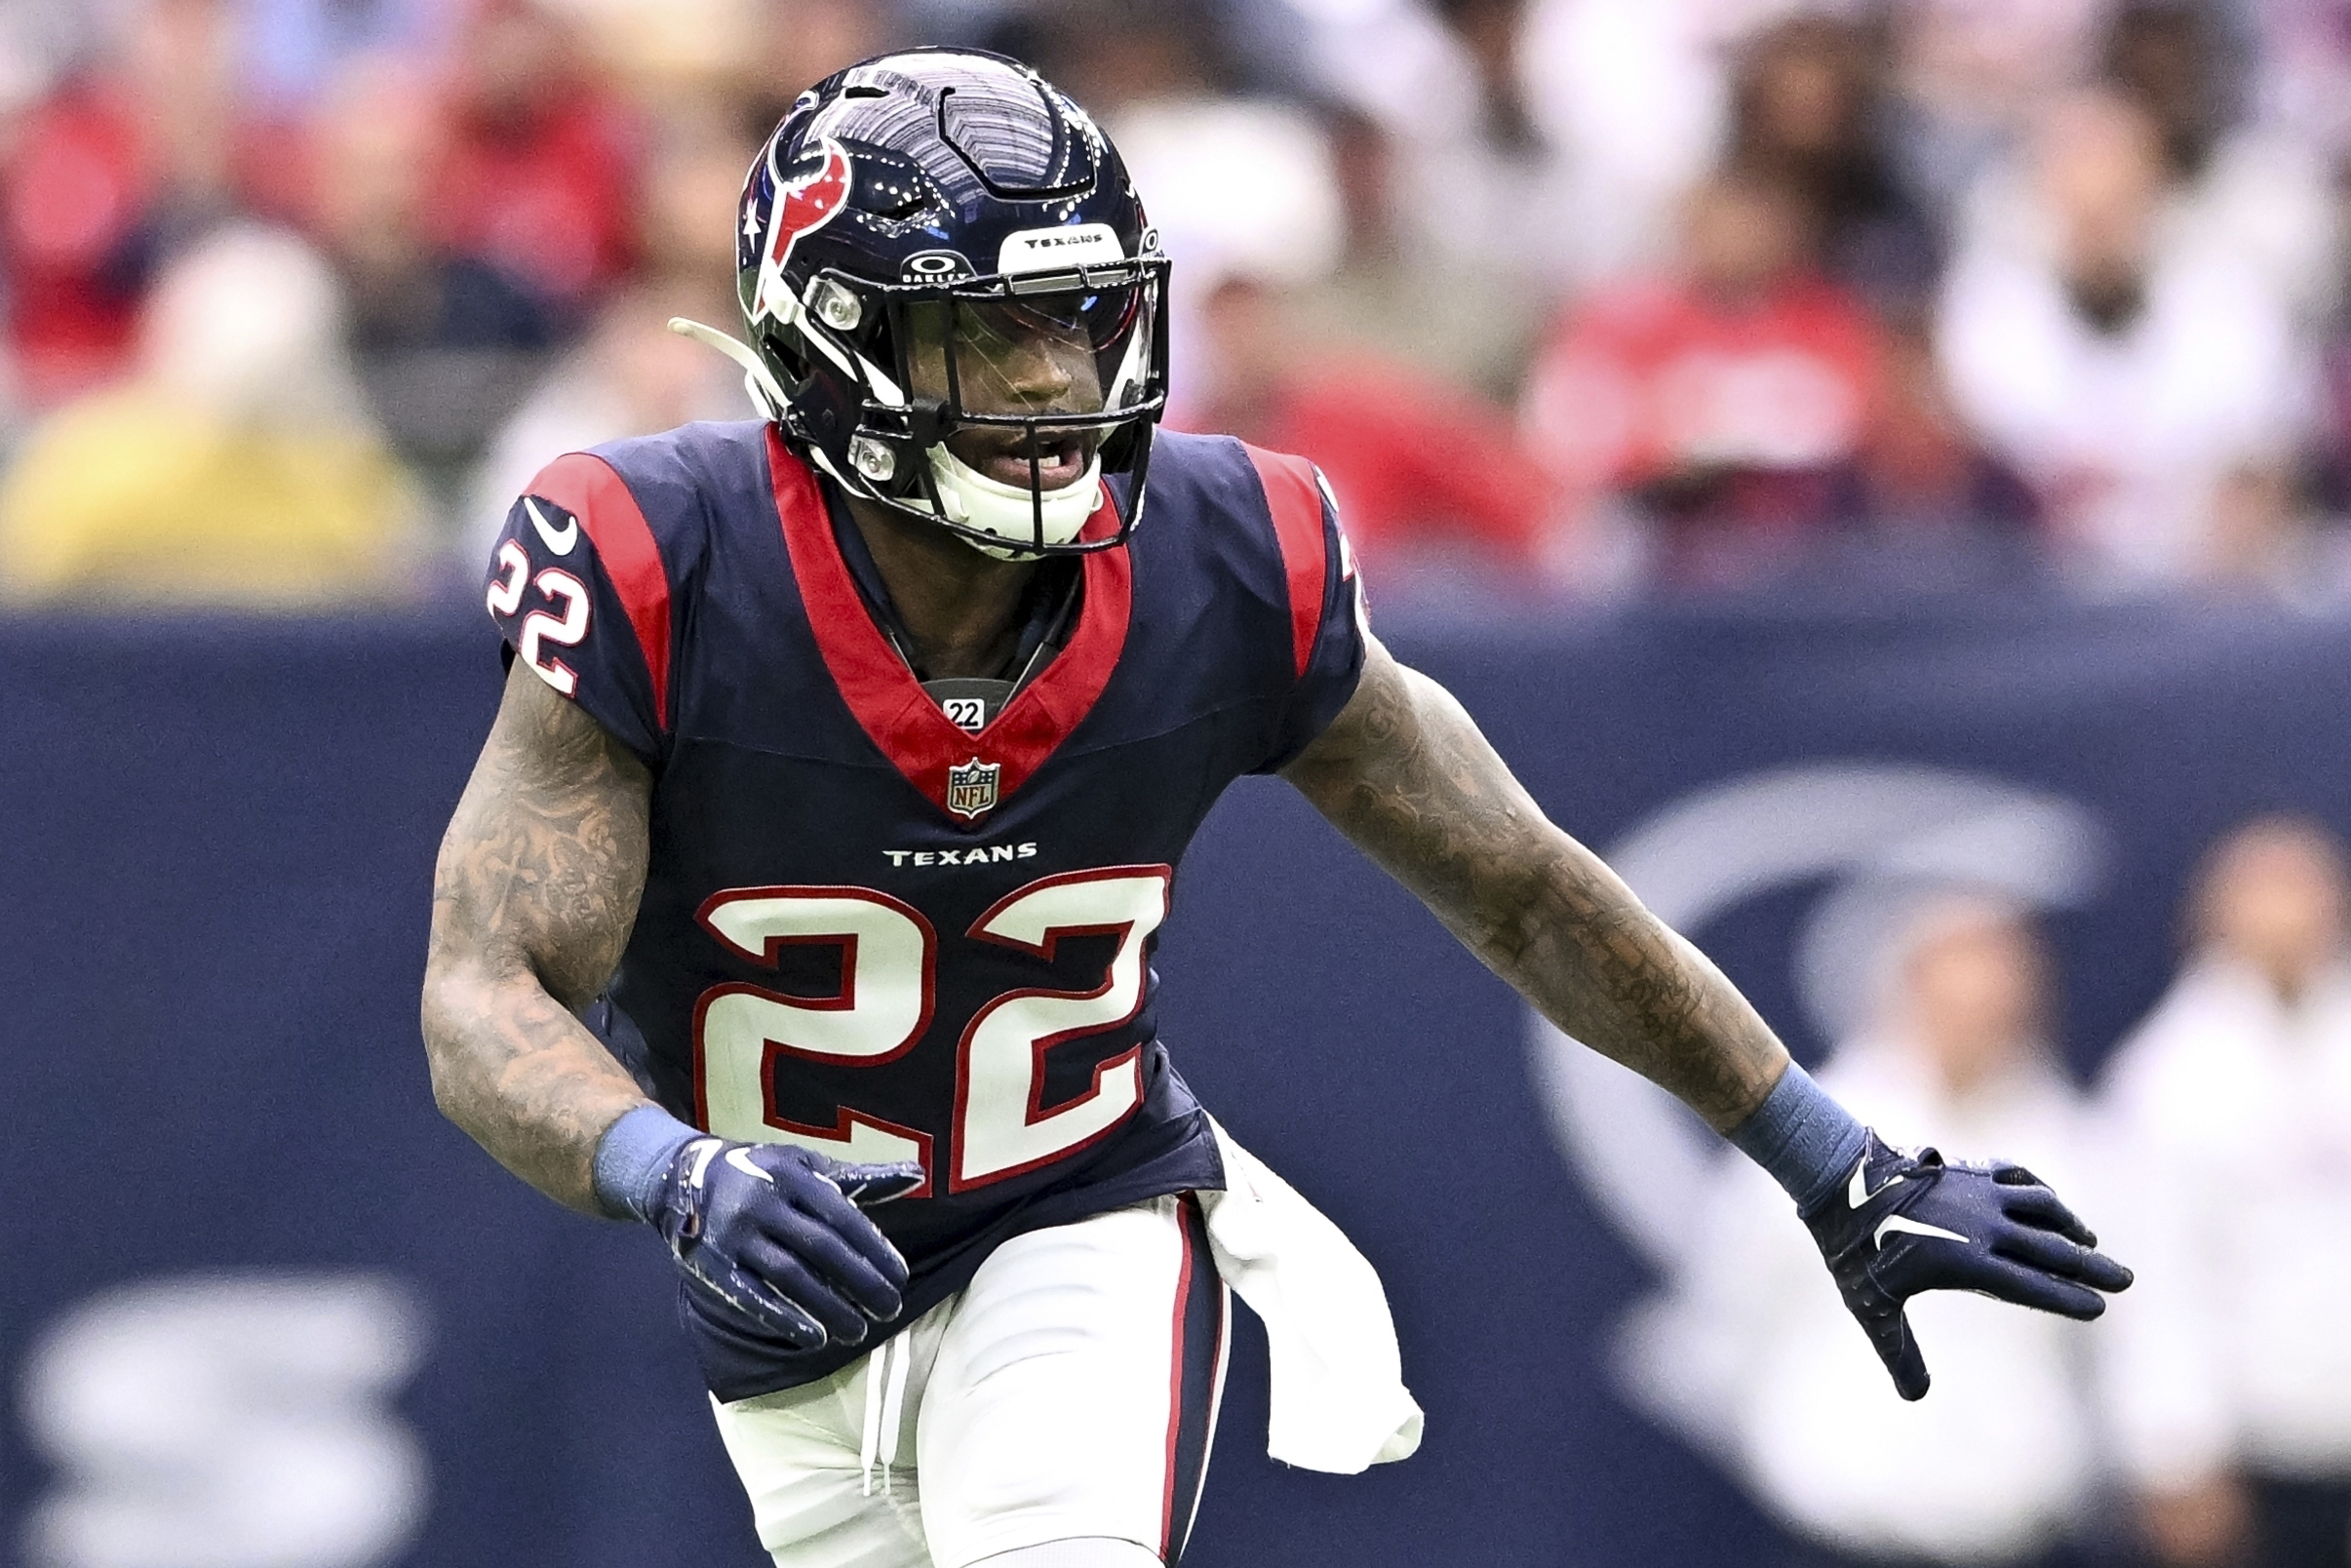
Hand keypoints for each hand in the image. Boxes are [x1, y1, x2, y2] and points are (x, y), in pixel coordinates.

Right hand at [647, 1137, 924, 1351]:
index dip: (873, 1249)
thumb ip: (861, 1179)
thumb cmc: (765, 1173)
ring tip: (858, 1331)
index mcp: (792, 1174)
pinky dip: (783, 1318)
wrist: (685, 1177)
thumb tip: (917, 1175)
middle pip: (820, 1248)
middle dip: (860, 1282)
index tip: (900, 1277)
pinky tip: (814, 1337)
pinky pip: (751, 1297)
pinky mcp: (714, 1265)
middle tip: (890, 1309)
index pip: (842, 1216)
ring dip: (828, 1307)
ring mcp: (736, 1235)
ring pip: (789, 1276)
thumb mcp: (807, 1165)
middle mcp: (763, 1202)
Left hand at [1801, 1130, 2132, 1399]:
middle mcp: (1984, 1226)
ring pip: (2042, 1206)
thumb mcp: (1873, 1306)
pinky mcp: (1969, 1169)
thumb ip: (1899, 1352)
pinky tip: (2049, 1200)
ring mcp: (1979, 1193)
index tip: (2100, 1309)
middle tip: (2126, 1279)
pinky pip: (2018, 1176)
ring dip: (2070, 1223)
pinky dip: (2041, 1189)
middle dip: (2091, 1266)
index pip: (2032, 1286)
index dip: (2068, 1297)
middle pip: (2051, 1247)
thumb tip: (1915, 1396)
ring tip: (2091, 1239)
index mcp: (1967, 1263)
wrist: (1837, 1177)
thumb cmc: (1854, 1247)